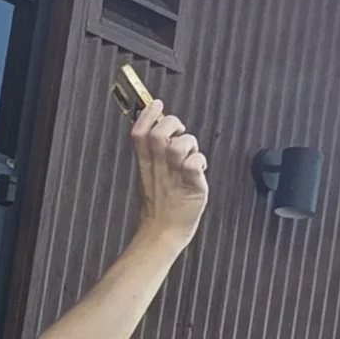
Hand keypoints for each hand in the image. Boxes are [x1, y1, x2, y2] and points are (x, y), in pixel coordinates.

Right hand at [128, 98, 210, 244]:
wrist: (162, 233)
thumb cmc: (158, 208)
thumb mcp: (147, 177)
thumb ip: (150, 155)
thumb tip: (157, 133)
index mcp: (144, 164)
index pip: (139, 132)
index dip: (147, 114)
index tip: (155, 105)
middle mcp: (158, 167)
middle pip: (158, 133)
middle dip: (171, 124)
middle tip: (178, 131)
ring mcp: (174, 176)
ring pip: (180, 144)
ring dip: (189, 143)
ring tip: (189, 153)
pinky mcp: (191, 185)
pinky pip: (195, 163)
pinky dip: (199, 160)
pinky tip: (198, 168)